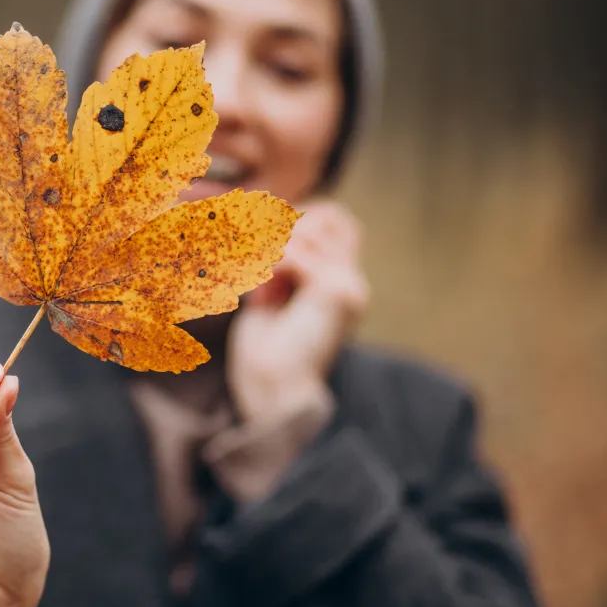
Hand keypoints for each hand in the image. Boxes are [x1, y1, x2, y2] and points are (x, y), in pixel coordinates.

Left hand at [228, 198, 367, 427]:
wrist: (272, 391)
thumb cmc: (264, 353)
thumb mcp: (270, 297)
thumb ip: (278, 263)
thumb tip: (268, 220)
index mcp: (340, 284)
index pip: (335, 219)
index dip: (299, 216)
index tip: (262, 244)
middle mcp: (351, 283)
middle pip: (329, 215)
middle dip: (286, 227)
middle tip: (256, 261)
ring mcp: (349, 287)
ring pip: (312, 229)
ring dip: (273, 247)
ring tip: (255, 282)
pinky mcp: (336, 293)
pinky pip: (298, 252)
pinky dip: (270, 263)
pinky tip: (259, 289)